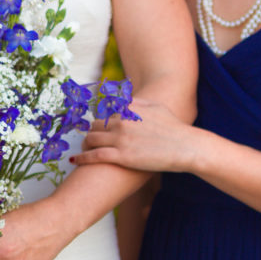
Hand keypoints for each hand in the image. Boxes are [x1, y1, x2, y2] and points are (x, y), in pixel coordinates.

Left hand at [72, 98, 194, 172]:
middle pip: (94, 125)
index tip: (94, 127)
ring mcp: (120, 139)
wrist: (186, 147)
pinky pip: (94, 156)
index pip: (103, 112)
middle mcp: (121, 121)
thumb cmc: (174, 128)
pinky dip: (82, 158)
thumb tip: (124, 99)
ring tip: (84, 149)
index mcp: (128, 109)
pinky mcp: (121, 156)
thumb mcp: (155, 107)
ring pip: (91, 139)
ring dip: (85, 144)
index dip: (98, 121)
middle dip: (91, 132)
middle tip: (89, 140)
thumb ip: (136, 102)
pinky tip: (74, 160)